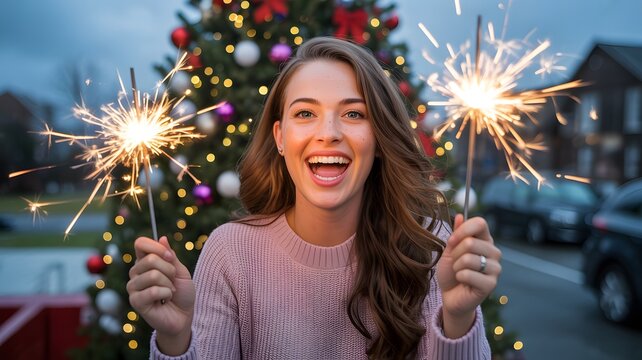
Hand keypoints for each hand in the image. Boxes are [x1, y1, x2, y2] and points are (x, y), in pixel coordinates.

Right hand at [127, 236, 194, 353]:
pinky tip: (165, 300)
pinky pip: (153, 290)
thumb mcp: (180, 271)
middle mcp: (135, 273)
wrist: (183, 316)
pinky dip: (166, 294)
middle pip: (150, 259)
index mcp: (144, 262)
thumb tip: (162, 238)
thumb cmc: (182, 293)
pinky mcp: (135, 301)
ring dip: (168, 284)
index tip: (171, 257)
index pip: (140, 243)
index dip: (157, 247)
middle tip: (172, 281)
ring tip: (169, 292)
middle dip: (169, 270)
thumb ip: (171, 256)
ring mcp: (133, 287)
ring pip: (153, 275)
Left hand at [437, 214, 501, 336]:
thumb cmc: (451, 271)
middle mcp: (494, 252)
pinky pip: (468, 274)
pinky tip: (463, 281)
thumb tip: (460, 215)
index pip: (480, 223)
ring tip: (459, 272)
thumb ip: (456, 234)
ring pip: (468, 258)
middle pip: (470, 242)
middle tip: (455, 263)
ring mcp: (495, 269)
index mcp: (485, 240)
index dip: (463, 230)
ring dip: (456, 266)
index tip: (451, 240)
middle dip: (455, 253)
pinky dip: (459, 277)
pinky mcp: (491, 284)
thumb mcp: (450, 250)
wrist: (450, 296)